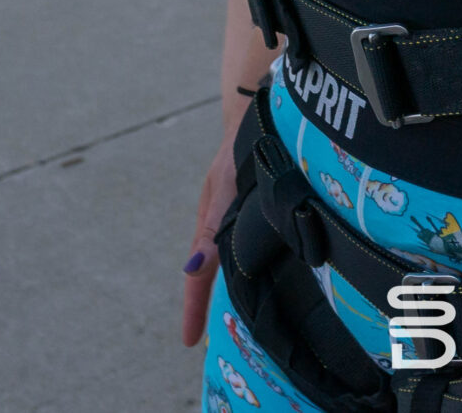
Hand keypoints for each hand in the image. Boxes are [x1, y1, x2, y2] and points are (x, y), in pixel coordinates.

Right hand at [180, 132, 238, 345]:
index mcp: (211, 227)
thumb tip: (194, 267)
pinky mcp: (256, 213)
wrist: (255, 120)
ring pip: (237, 263)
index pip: (198, 278)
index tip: (189, 342)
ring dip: (239, 290)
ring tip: (247, 322)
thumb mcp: (224, 190)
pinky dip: (256, 267)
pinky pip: (254, 247)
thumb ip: (213, 227)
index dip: (194, 310)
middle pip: (218, 276)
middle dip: (215, 308)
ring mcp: (239, 220)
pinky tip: (272, 280)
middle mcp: (224, 228)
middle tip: (217, 342)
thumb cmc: (236, 151)